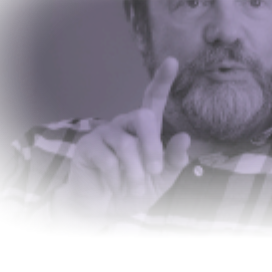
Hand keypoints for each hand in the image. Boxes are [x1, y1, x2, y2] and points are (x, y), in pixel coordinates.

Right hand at [53, 57, 190, 233]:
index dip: (162, 80)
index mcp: (144, 129)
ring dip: (135, 172)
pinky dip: (117, 179)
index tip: (171, 61)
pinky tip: (115, 187)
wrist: (103, 210)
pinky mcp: (87, 147)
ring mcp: (104, 133)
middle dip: (152, 146)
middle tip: (155, 171)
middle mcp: (124, 125)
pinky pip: (107, 160)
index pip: (153, 99)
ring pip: (126, 144)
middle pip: (141, 117)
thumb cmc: (133, 190)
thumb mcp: (161, 180)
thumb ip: (174, 161)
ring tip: (135, 187)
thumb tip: (185, 137)